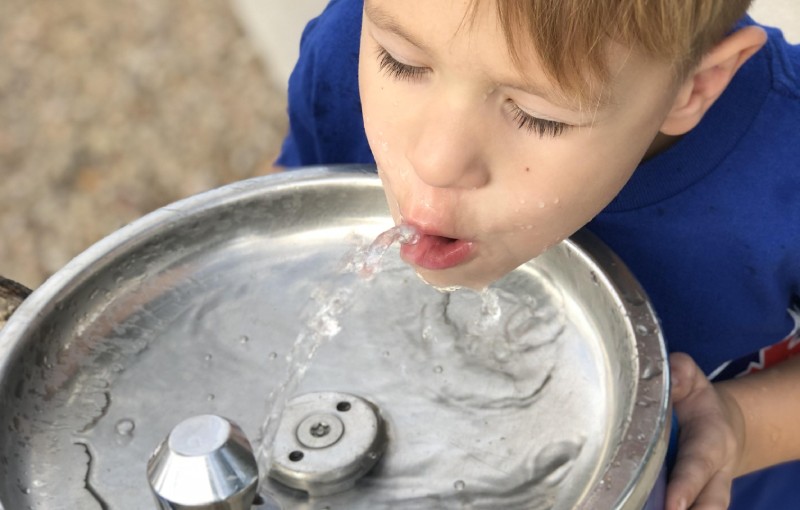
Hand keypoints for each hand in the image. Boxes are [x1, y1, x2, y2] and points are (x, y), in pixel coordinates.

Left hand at [665, 352, 745, 509]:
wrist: (718, 424)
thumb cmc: (695, 400)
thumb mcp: (691, 379)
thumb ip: (681, 373)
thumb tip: (669, 381)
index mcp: (712, 441)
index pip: (698, 466)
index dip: (686, 485)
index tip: (673, 504)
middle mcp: (715, 473)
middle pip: (711, 501)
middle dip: (690, 509)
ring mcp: (706, 491)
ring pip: (705, 508)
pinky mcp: (692, 497)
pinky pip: (685, 506)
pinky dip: (663, 508)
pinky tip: (636, 507)